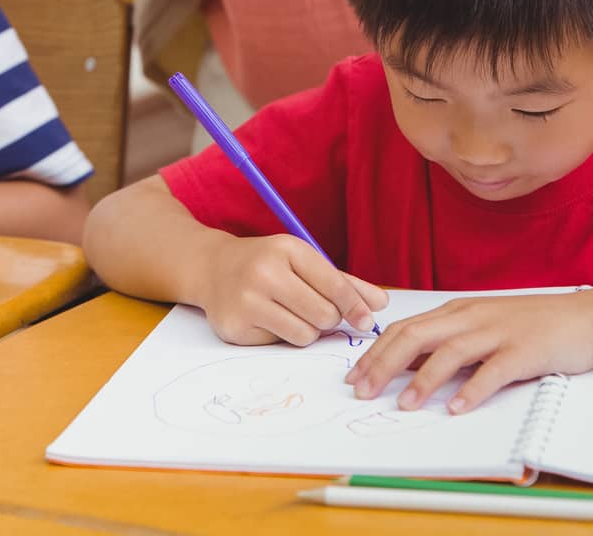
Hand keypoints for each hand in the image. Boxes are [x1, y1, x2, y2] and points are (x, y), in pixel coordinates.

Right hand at [200, 233, 387, 346]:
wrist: (212, 267)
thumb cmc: (266, 264)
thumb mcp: (302, 261)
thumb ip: (342, 283)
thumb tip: (380, 303)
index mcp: (287, 249)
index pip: (335, 285)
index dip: (356, 306)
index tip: (366, 320)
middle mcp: (265, 271)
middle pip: (324, 315)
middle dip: (327, 319)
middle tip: (315, 310)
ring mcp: (247, 299)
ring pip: (305, 335)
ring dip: (306, 331)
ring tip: (291, 314)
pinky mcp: (236, 326)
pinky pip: (279, 344)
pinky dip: (281, 336)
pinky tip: (268, 319)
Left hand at [346, 292, 592, 412]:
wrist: (580, 318)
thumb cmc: (525, 325)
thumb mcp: (477, 325)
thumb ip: (444, 340)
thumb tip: (404, 365)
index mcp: (454, 311)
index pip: (404, 330)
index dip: (375, 352)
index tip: (353, 377)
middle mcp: (469, 318)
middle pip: (416, 336)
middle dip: (384, 363)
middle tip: (362, 390)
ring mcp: (496, 333)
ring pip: (450, 352)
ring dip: (423, 379)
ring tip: (402, 404)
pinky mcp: (523, 351)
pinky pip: (493, 371)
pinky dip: (472, 390)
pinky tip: (456, 408)